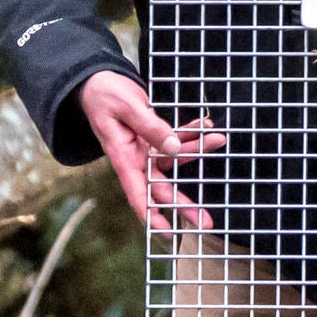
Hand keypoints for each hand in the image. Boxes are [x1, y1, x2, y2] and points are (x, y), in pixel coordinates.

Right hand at [77, 70, 221, 232]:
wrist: (98, 82)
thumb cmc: (105, 95)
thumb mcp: (127, 108)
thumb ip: (151, 127)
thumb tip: (174, 147)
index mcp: (123, 159)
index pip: (137, 194)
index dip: (151, 216)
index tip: (166, 234)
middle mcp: (136, 160)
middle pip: (161, 189)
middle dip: (185, 205)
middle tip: (206, 223)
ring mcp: (146, 150)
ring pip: (175, 158)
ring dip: (197, 149)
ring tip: (218, 139)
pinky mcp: (154, 137)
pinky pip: (176, 138)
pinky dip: (191, 133)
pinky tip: (206, 125)